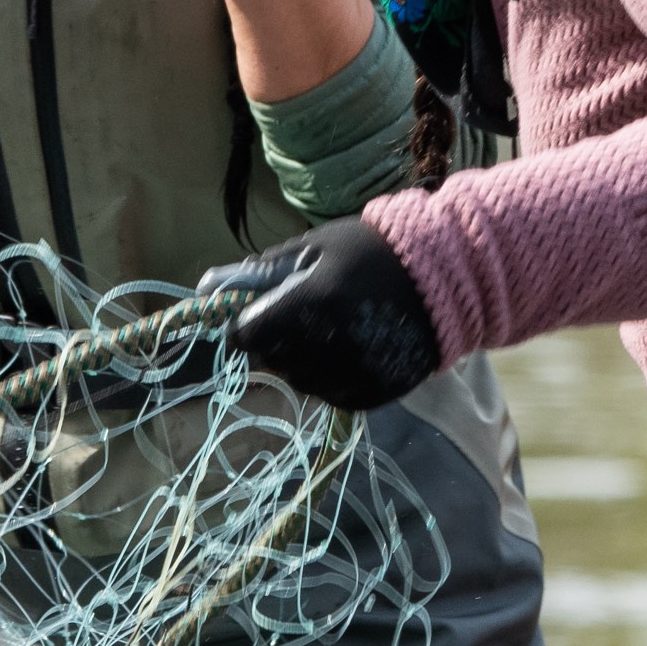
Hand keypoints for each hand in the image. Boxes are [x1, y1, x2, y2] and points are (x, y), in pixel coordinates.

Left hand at [204, 219, 443, 411]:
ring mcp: (354, 374)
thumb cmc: (369, 252)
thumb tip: (205, 287)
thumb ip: (260, 273)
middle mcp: (331, 345)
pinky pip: (329, 396)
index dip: (245, 326)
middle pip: (270, 360)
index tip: (257, 315)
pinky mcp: (372, 395)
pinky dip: (329, 378)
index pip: (247, 335)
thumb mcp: (313, 249)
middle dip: (274, 340)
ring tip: (329, 330)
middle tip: (301, 316)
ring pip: (298, 382)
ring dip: (300, 361)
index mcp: (312, 302)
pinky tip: (349, 349)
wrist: (441, 279)